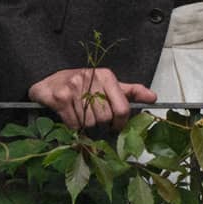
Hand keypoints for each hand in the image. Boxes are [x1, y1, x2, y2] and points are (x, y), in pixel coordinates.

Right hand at [28, 67, 155, 130]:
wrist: (49, 81)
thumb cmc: (82, 85)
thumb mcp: (107, 85)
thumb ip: (130, 92)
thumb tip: (153, 97)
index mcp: (107, 76)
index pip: (122, 108)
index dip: (120, 123)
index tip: (115, 127)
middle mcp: (92, 78)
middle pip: (105, 118)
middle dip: (99, 123)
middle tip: (92, 117)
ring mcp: (75, 86)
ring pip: (89, 123)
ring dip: (84, 125)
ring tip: (79, 114)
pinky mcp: (60, 96)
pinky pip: (73, 124)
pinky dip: (72, 126)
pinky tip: (69, 115)